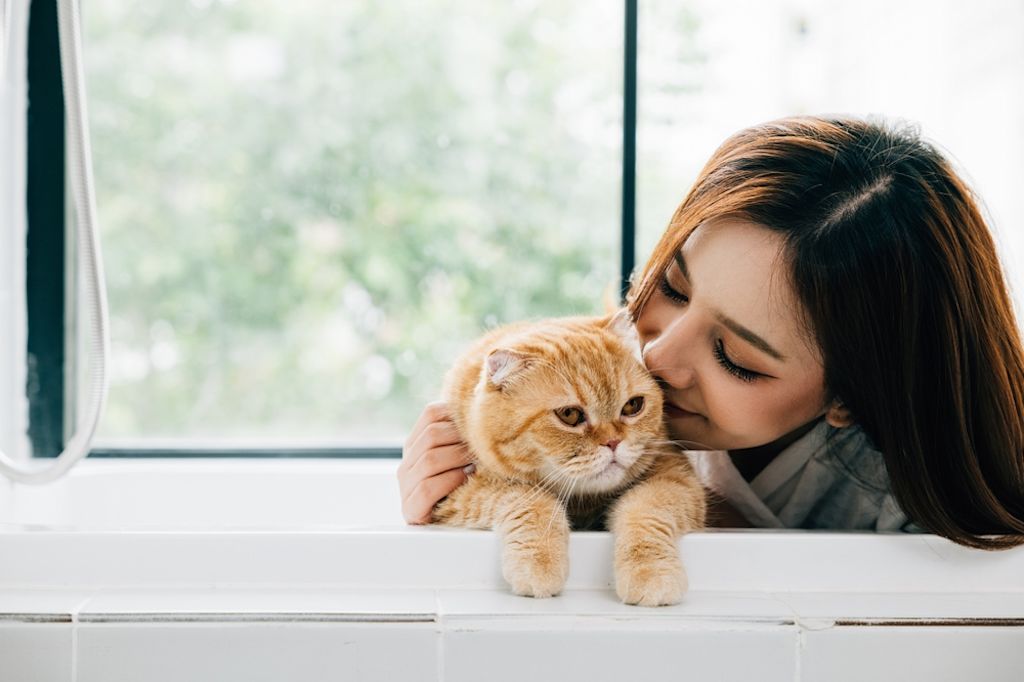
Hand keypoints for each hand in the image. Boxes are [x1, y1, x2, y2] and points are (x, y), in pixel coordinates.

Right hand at [397, 401, 473, 523]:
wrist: (454, 528)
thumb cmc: (465, 487)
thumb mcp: (463, 457)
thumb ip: (466, 436)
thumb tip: (488, 410)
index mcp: (416, 444)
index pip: (431, 413)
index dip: (456, 414)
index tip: (480, 423)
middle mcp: (407, 462)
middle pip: (431, 435)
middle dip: (462, 438)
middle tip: (485, 445)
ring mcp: (406, 485)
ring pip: (429, 460)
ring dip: (459, 458)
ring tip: (479, 462)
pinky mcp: (410, 509)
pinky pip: (426, 488)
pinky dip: (450, 480)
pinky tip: (467, 479)